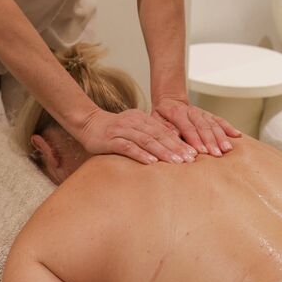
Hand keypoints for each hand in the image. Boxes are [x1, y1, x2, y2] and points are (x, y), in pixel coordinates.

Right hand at [77, 106, 202, 165]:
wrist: (88, 123)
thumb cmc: (113, 131)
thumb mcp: (133, 128)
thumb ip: (148, 135)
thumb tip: (170, 150)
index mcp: (142, 119)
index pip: (165, 131)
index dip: (180, 142)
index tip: (193, 154)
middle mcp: (134, 122)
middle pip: (159, 135)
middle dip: (176, 147)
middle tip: (190, 159)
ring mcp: (122, 130)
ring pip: (146, 140)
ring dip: (162, 151)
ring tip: (176, 162)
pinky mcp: (111, 139)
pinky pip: (128, 146)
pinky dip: (141, 154)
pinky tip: (151, 162)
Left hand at [153, 97, 241, 156]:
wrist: (169, 102)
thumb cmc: (162, 116)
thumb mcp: (157, 121)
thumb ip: (165, 130)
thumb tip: (173, 141)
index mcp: (177, 113)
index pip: (188, 127)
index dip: (195, 140)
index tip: (201, 152)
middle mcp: (192, 112)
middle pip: (203, 127)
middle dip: (211, 141)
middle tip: (217, 154)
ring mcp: (202, 113)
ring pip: (214, 124)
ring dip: (221, 137)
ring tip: (227, 149)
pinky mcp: (209, 116)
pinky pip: (220, 120)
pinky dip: (229, 127)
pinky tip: (237, 135)